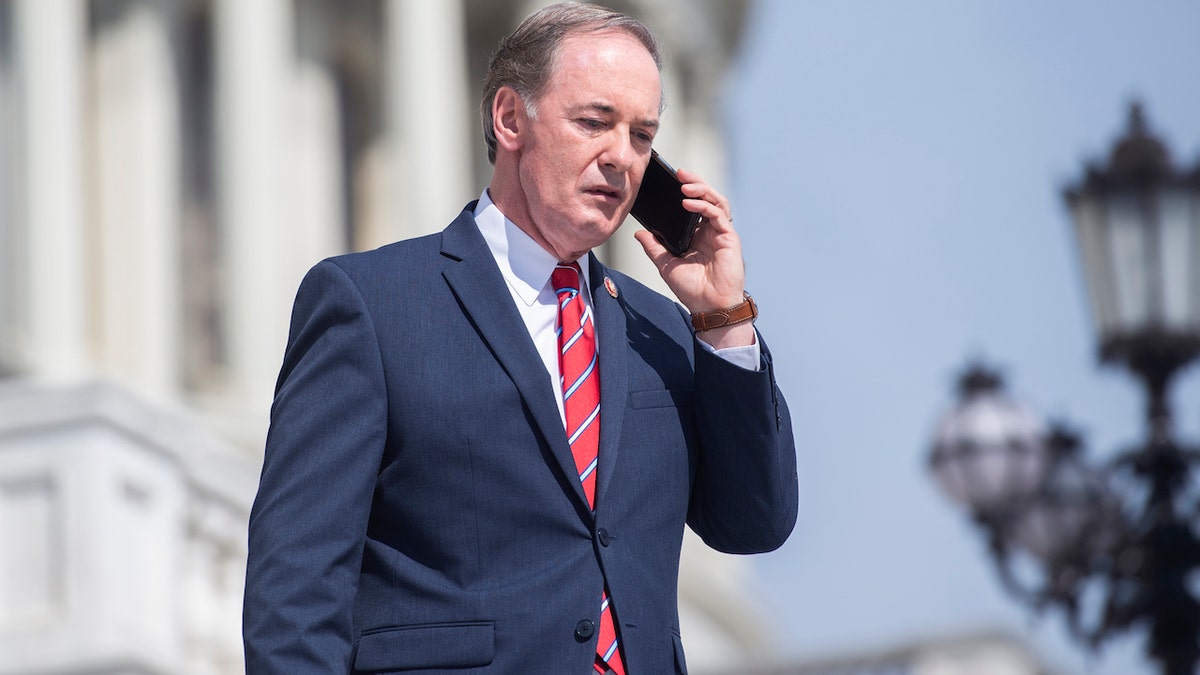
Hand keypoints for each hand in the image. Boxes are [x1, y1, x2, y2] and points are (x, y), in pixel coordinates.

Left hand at [633, 168, 755, 347]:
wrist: (709, 307)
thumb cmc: (692, 289)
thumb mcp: (666, 264)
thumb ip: (654, 247)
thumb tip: (639, 232)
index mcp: (698, 234)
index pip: (693, 205)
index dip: (685, 191)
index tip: (669, 181)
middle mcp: (711, 230)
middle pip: (706, 198)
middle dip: (694, 183)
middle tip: (679, 173)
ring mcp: (721, 233)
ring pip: (716, 201)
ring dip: (701, 190)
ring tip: (685, 185)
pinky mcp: (730, 238)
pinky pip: (719, 215)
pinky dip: (704, 206)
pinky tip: (689, 203)